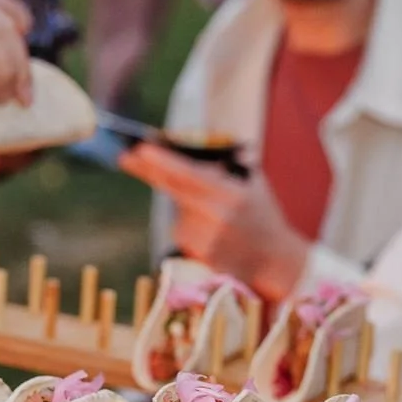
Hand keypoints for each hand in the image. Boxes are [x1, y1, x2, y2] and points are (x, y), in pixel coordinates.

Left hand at [118, 143, 309, 300]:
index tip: (141, 149)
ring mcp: (207, 238)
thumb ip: (227, 164)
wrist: (276, 258)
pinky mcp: (200, 256)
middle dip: (148, 170)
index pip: (189, 174)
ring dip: (185, 206)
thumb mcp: (253, 182)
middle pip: (172, 189)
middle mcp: (217, 215)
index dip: (163, 162)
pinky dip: (190, 226)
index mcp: (231, 193)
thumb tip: (194, 143)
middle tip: (125, 156)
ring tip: (215, 216)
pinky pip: (183, 231)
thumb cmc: (263, 215)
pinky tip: (212, 233)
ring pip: (178, 212)